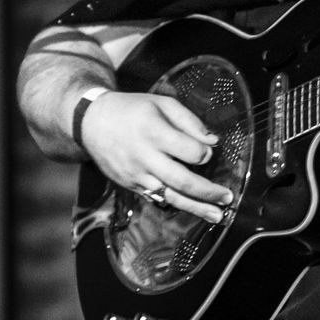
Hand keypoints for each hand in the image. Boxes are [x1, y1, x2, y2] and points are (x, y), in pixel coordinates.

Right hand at [79, 90, 231, 222]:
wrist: (92, 122)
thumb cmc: (132, 110)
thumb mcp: (161, 103)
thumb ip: (189, 120)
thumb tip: (213, 141)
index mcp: (154, 132)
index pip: (190, 151)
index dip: (204, 153)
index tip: (208, 151)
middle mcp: (145, 157)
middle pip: (182, 181)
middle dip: (208, 192)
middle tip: (227, 197)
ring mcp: (136, 174)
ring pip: (170, 196)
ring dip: (196, 208)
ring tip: (217, 216)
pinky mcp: (131, 185)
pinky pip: (157, 198)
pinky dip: (176, 204)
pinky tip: (192, 209)